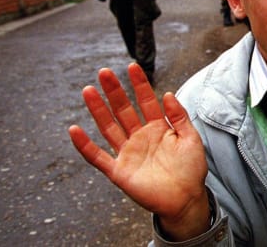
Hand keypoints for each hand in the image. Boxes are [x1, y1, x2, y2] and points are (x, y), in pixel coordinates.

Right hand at [68, 63, 210, 240]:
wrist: (186, 199)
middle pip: (123, 110)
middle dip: (114, 91)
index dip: (139, 84)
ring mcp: (128, 153)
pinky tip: (75, 130)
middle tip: (104, 72)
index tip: (132, 66)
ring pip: (108, 127)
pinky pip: (98, 157)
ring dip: (98, 110)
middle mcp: (140, 137)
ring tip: (88, 90)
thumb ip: (179, 116)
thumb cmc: (191, 169)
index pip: (146, 101)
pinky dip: (85, 145)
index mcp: (158, 127)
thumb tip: (168, 93)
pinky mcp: (119, 171)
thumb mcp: (191, 138)